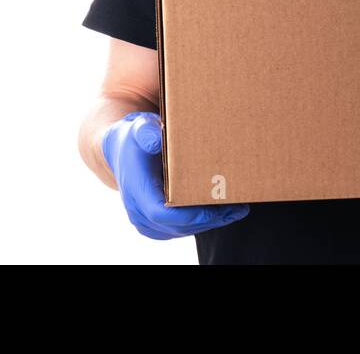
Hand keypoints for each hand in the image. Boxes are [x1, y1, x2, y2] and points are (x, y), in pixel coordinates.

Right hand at [101, 111, 249, 238]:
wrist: (121, 150)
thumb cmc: (133, 138)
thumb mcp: (139, 128)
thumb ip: (146, 132)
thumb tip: (156, 139)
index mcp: (136, 191)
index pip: (163, 215)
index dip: (192, 215)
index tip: (218, 206)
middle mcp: (139, 212)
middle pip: (178, 227)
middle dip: (210, 219)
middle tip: (238, 206)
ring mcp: (146, 220)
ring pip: (182, 230)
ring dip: (210, 222)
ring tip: (237, 208)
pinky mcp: (155, 223)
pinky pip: (180, 229)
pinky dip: (202, 222)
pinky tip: (222, 211)